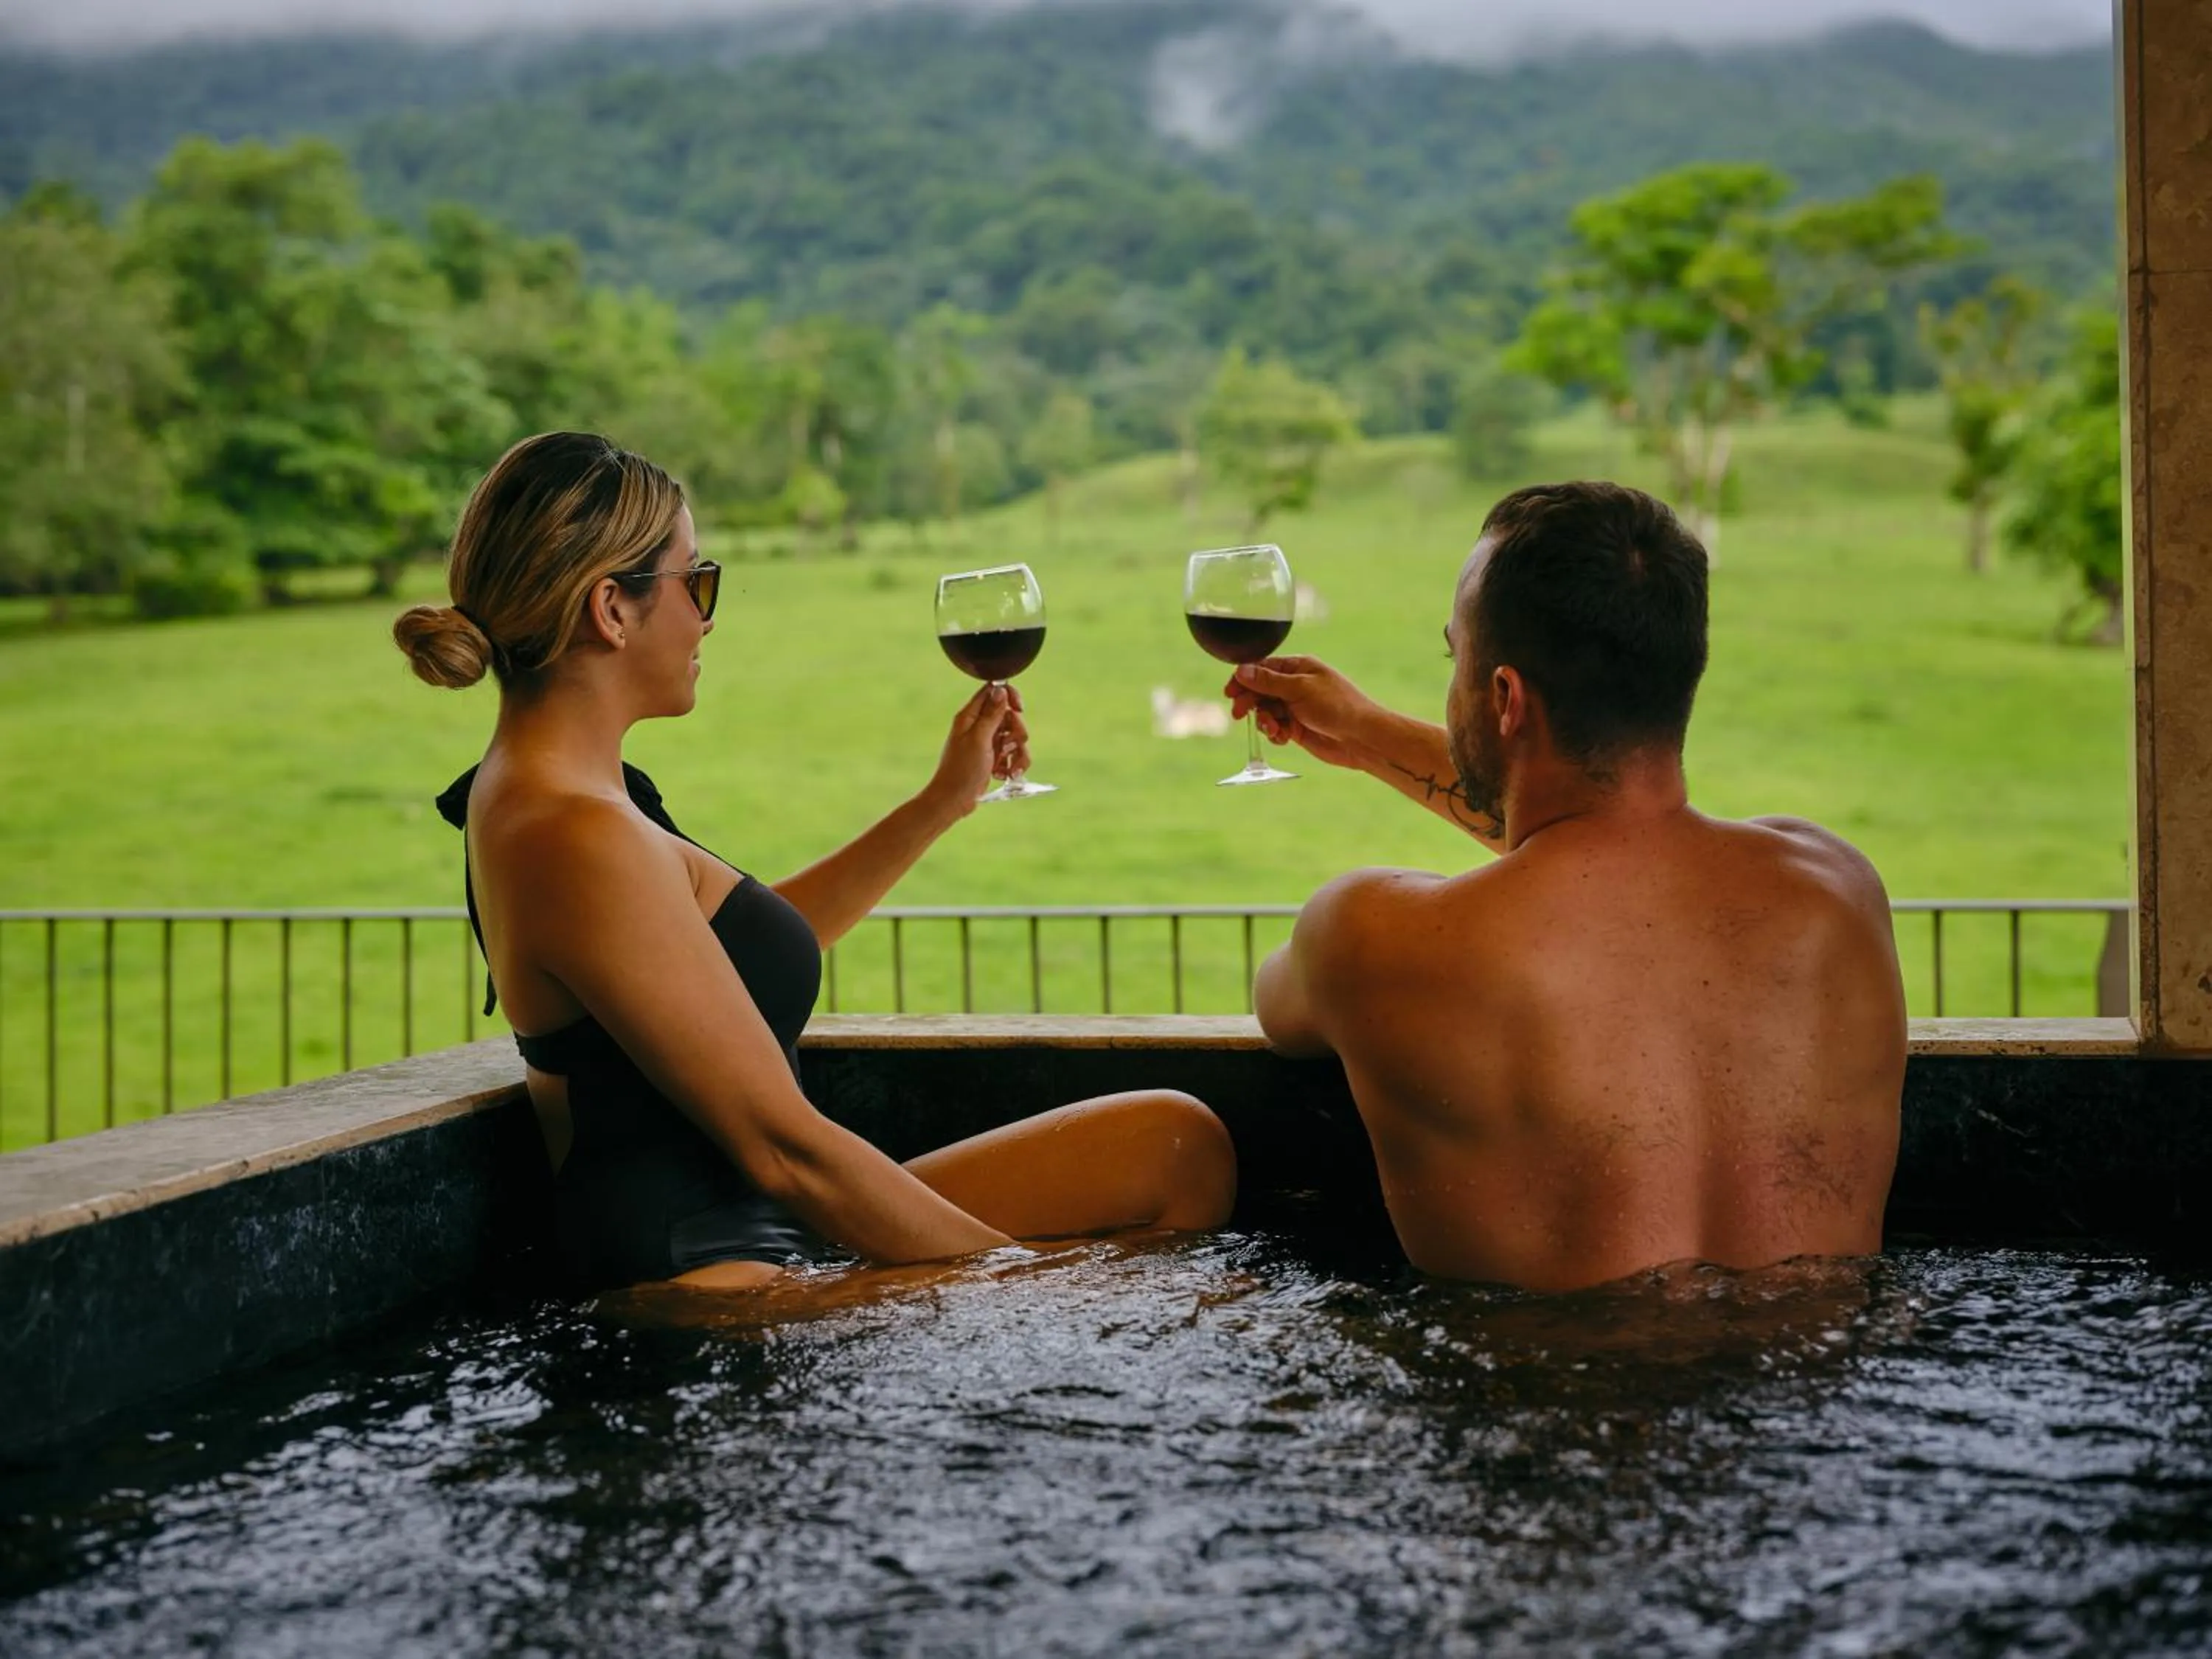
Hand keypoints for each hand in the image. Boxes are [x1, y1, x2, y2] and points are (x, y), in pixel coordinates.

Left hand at [926, 683, 1029, 815]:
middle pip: (1010, 716)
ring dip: (1018, 754)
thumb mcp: (979, 739)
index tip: (1018, 710)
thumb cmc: (962, 770)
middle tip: (1007, 747)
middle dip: (1017, 733)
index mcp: (970, 716)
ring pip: (1015, 737)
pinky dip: (1013, 764)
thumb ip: (991, 714)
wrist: (954, 800)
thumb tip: (1000, 689)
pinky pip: (1013, 754)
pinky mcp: (993, 757)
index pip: (993, 691)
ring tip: (1008, 770)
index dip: (1009, 697)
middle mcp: (979, 726)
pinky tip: (1003, 775)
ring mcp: (987, 742)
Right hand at [1224, 655, 1377, 771]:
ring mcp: (1296, 707)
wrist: (1362, 738)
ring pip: (1266, 711)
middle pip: (1260, 690)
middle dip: (1250, 702)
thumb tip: (1241, 670)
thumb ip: (1268, 681)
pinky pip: (1276, 728)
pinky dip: (1275, 733)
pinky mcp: (1298, 728)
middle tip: (1239, 714)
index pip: (1262, 668)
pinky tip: (1282, 737)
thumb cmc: (1337, 706)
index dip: (1244, 679)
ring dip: (1264, 721)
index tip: (1230, 692)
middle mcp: (1295, 686)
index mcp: (1298, 668)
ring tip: (1273, 729)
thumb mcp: (1299, 689)